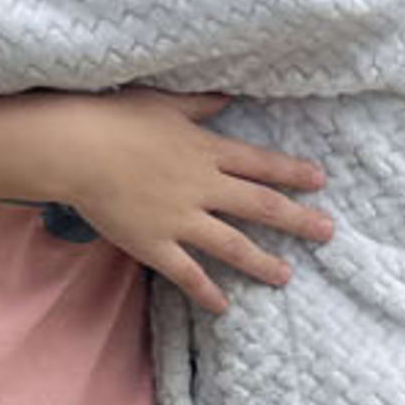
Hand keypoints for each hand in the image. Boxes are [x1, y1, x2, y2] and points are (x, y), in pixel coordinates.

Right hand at [46, 91, 332, 315]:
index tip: (320, 181)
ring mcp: (180, 219)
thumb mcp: (163, 103)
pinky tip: (223, 306)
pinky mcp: (154, 244)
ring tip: (286, 276)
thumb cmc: (115, 118)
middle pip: (260, 206)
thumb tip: (228, 98)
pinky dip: (206, 291)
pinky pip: (187, 273)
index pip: (260, 164)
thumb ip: (199, 105)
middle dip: (298, 220)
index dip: (292, 172)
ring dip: (262, 262)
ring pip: (232, 245)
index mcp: (206, 150)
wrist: (76, 148)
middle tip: (327, 232)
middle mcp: (202, 187)